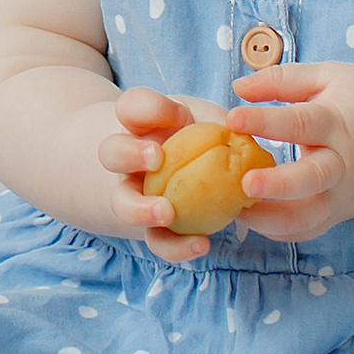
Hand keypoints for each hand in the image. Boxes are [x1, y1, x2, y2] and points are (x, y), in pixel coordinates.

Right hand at [97, 85, 227, 261]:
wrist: (190, 174)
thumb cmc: (200, 137)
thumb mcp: (209, 121)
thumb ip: (222, 124)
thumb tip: (242, 132)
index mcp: (142, 124)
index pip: (132, 107)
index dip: (152, 109)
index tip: (181, 116)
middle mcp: (130, 159)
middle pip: (111, 152)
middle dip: (128, 154)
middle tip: (155, 158)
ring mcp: (136, 195)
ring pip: (122, 203)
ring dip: (139, 209)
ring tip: (166, 213)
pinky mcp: (154, 228)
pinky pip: (157, 241)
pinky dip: (176, 247)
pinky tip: (202, 245)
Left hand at [226, 63, 353, 241]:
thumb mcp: (329, 76)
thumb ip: (283, 80)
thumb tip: (237, 88)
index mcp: (337, 123)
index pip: (300, 123)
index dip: (266, 121)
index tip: (233, 118)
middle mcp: (341, 163)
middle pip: (312, 179)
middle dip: (277, 184)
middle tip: (244, 183)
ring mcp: (342, 194)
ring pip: (308, 217)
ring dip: (270, 218)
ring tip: (236, 209)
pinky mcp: (340, 213)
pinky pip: (308, 230)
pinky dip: (278, 231)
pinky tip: (251, 217)